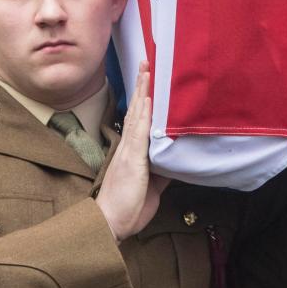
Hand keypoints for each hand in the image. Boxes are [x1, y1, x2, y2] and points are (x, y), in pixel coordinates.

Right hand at [95, 62, 169, 241]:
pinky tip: (148, 100)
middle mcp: (128, 147)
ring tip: (147, 69)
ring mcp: (129, 151)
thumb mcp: (152, 186)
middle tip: (147, 62)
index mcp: (132, 152)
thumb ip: (162, 171)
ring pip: (137, 115)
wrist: (111, 224)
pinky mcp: (132, 160)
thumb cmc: (128, 208)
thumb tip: (175, 161)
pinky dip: (144, 115)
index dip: (144, 99)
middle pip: (137, 110)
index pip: (140, 119)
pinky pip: (139, 133)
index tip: (149, 80)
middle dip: (142, 86)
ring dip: (143, 92)